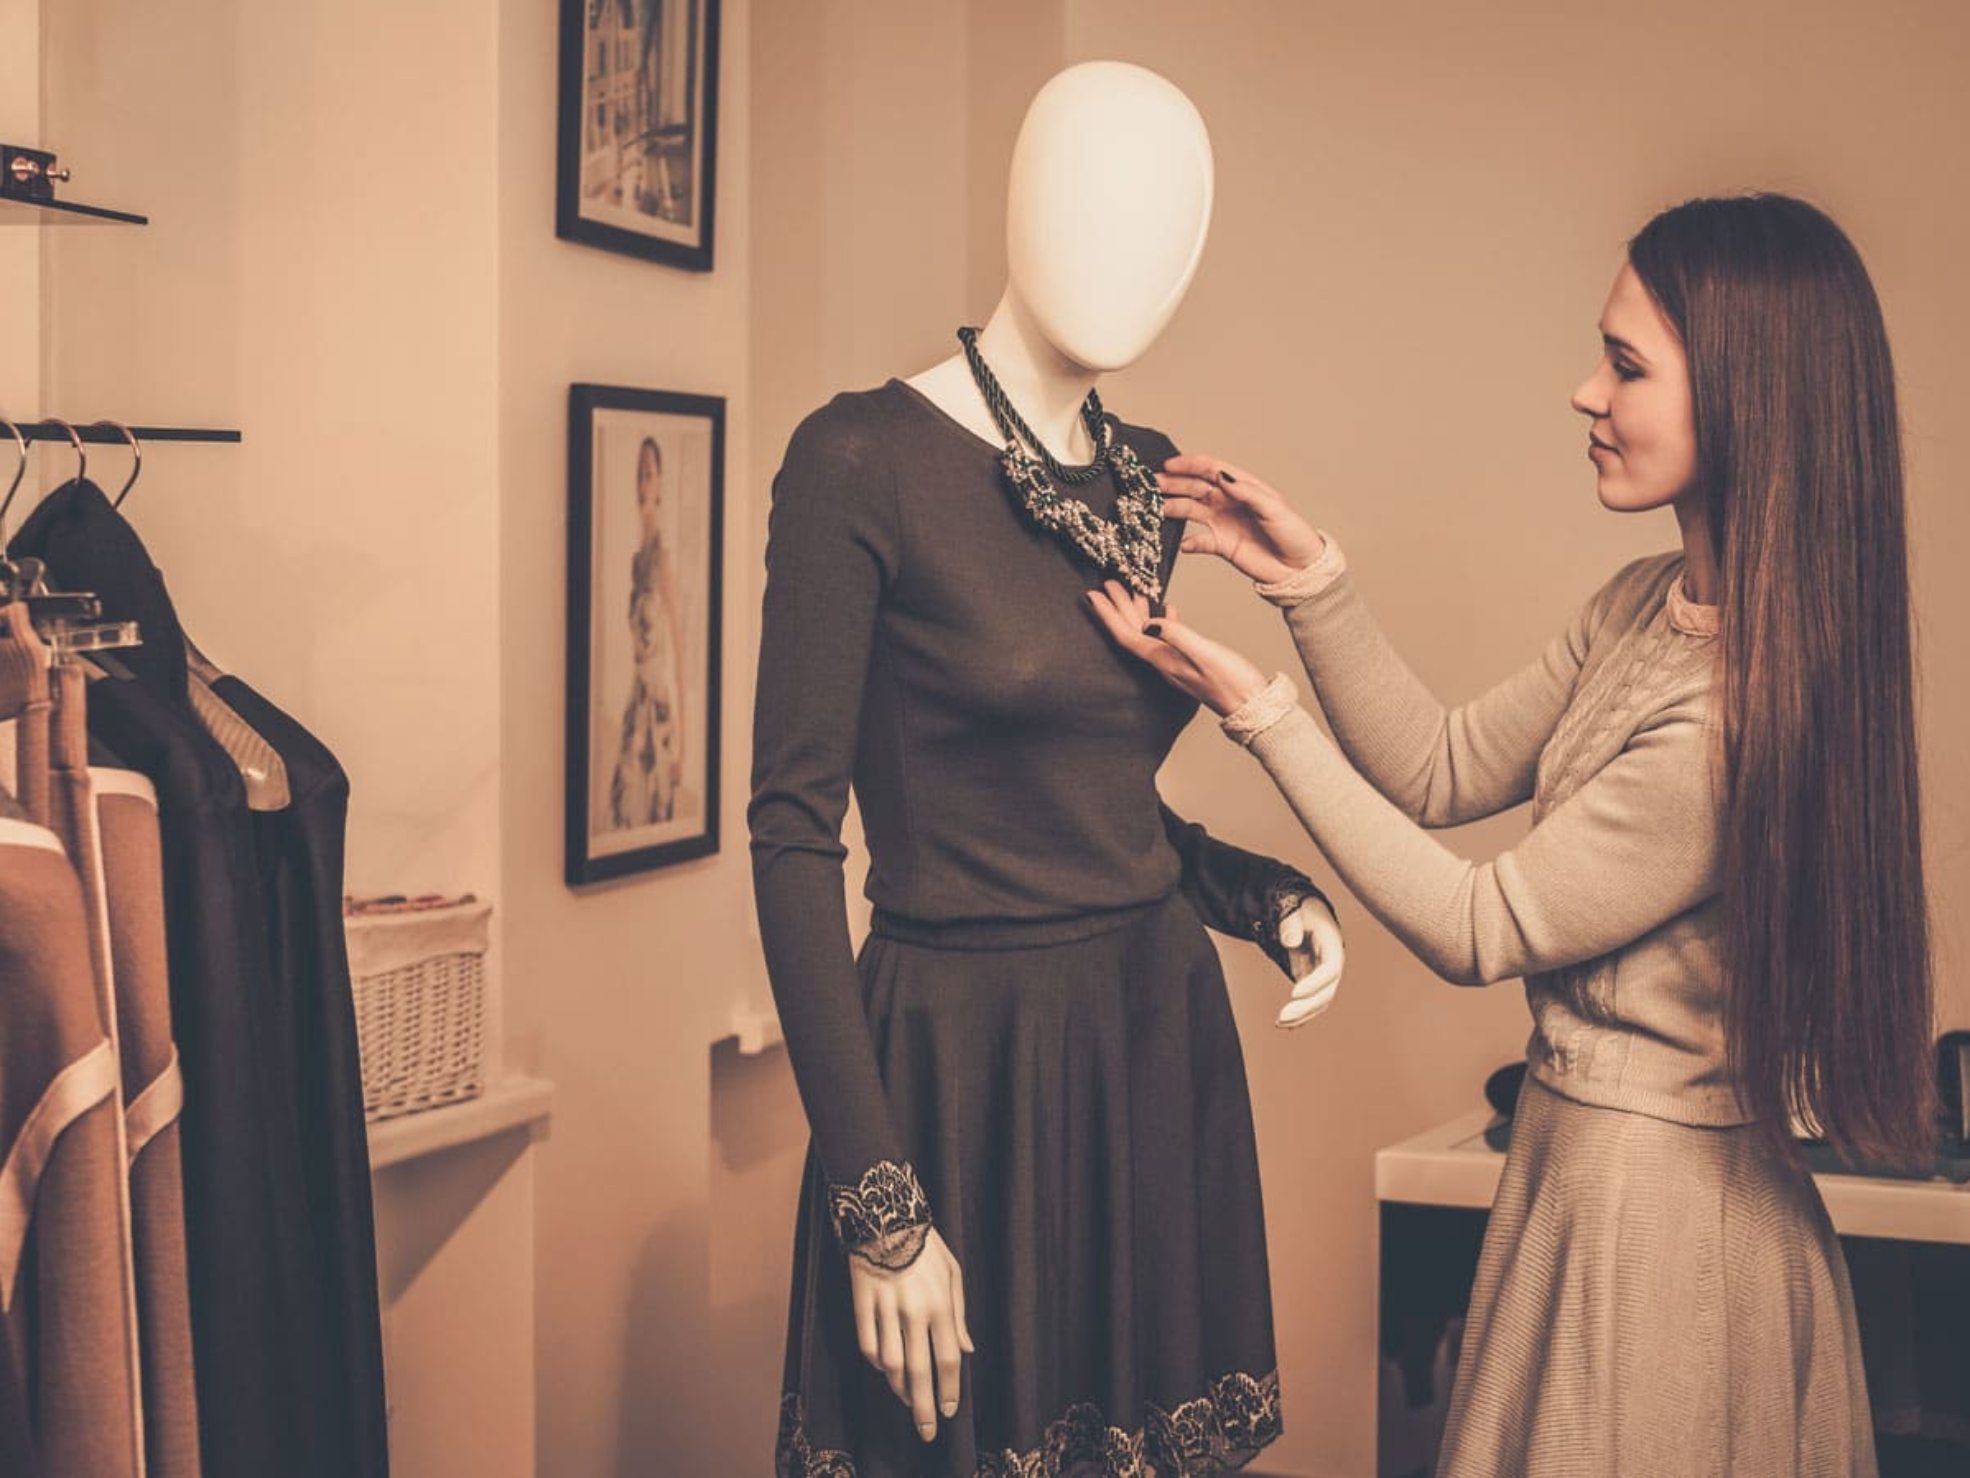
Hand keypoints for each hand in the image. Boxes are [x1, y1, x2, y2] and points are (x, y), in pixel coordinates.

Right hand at [850, 1227, 974, 1442]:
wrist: (885, 1215)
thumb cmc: (925, 1245)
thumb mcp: (952, 1273)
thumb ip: (959, 1314)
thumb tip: (967, 1350)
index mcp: (940, 1303)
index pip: (947, 1358)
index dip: (949, 1389)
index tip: (949, 1411)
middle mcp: (913, 1310)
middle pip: (918, 1370)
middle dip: (923, 1406)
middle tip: (926, 1431)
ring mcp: (885, 1308)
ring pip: (889, 1363)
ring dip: (899, 1388)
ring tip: (907, 1400)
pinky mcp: (862, 1303)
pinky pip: (867, 1345)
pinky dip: (875, 1363)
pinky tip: (884, 1369)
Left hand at [1085, 580, 1268, 716]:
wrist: (1253, 706)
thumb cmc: (1234, 682)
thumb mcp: (1205, 653)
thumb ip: (1178, 636)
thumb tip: (1150, 622)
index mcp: (1164, 660)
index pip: (1127, 635)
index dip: (1108, 614)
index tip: (1093, 595)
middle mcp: (1165, 663)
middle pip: (1133, 632)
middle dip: (1118, 607)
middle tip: (1107, 583)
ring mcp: (1176, 663)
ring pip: (1149, 633)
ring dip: (1137, 611)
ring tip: (1131, 590)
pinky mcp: (1190, 663)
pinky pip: (1167, 637)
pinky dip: (1162, 620)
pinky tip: (1166, 610)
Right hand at [1159, 455, 1325, 585]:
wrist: (1299, 568)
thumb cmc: (1293, 534)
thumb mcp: (1273, 507)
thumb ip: (1246, 492)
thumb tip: (1222, 476)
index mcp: (1242, 487)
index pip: (1211, 470)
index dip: (1190, 465)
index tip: (1169, 465)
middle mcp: (1229, 502)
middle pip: (1195, 487)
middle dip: (1173, 484)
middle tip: (1152, 485)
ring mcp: (1223, 523)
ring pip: (1191, 510)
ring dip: (1174, 508)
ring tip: (1156, 509)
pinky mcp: (1221, 545)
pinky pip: (1199, 541)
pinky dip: (1189, 542)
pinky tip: (1182, 544)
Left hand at [1277, 894, 1344, 1028]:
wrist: (1305, 914)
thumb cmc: (1301, 910)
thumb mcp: (1295, 910)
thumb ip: (1291, 923)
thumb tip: (1290, 942)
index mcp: (1332, 945)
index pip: (1330, 970)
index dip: (1315, 983)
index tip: (1294, 993)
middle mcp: (1333, 963)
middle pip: (1326, 992)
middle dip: (1306, 1007)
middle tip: (1282, 1017)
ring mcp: (1324, 975)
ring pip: (1320, 1001)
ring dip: (1302, 1015)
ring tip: (1280, 1024)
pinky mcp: (1314, 982)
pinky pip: (1312, 1001)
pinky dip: (1301, 1013)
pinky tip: (1286, 1025)